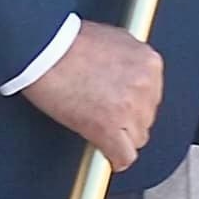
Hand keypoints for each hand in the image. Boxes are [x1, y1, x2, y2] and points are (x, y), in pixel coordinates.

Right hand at [25, 22, 164, 168]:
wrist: (45, 50)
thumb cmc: (69, 42)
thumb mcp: (114, 40)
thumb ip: (130, 61)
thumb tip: (133, 76)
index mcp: (148, 62)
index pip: (153, 95)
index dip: (133, 102)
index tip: (121, 104)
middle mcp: (144, 85)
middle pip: (146, 117)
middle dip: (127, 118)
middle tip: (104, 110)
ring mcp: (128, 107)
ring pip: (136, 139)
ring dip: (119, 136)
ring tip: (97, 123)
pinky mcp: (107, 127)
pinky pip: (124, 156)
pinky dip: (115, 158)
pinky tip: (107, 153)